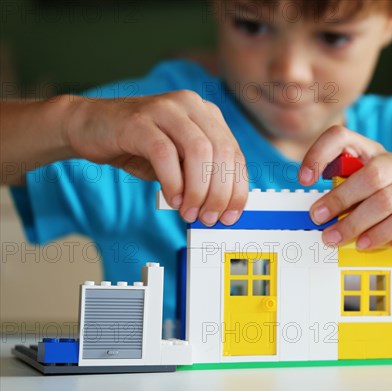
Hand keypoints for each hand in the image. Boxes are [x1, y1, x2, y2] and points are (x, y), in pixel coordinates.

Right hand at [67, 90, 247, 224]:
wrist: (88, 127)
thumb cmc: (137, 146)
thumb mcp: (177, 162)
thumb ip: (199, 177)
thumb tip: (220, 209)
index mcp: (206, 114)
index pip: (235, 154)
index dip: (237, 188)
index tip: (231, 216)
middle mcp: (191, 105)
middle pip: (222, 152)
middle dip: (219, 193)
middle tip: (208, 218)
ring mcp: (165, 109)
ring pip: (199, 151)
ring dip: (198, 190)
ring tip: (189, 212)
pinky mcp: (139, 120)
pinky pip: (165, 153)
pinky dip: (173, 181)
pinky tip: (171, 199)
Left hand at [298, 125, 391, 266]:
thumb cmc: (379, 219)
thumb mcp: (354, 206)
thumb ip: (337, 202)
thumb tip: (312, 212)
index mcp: (371, 153)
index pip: (342, 137)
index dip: (320, 154)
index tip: (304, 180)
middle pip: (369, 172)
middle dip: (339, 197)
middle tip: (318, 218)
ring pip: (385, 199)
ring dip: (355, 222)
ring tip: (335, 239)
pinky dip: (379, 233)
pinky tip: (364, 244)